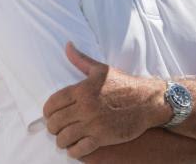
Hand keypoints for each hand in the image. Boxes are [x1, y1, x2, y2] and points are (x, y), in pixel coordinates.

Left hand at [42, 43, 168, 158]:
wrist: (148, 101)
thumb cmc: (124, 84)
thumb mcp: (101, 69)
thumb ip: (80, 59)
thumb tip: (67, 45)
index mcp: (81, 90)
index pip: (52, 103)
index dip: (47, 112)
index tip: (49, 115)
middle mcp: (85, 107)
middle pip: (55, 122)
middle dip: (52, 127)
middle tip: (56, 129)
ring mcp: (94, 123)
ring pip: (64, 137)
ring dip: (61, 140)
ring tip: (63, 139)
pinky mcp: (103, 137)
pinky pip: (80, 149)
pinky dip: (74, 151)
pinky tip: (75, 148)